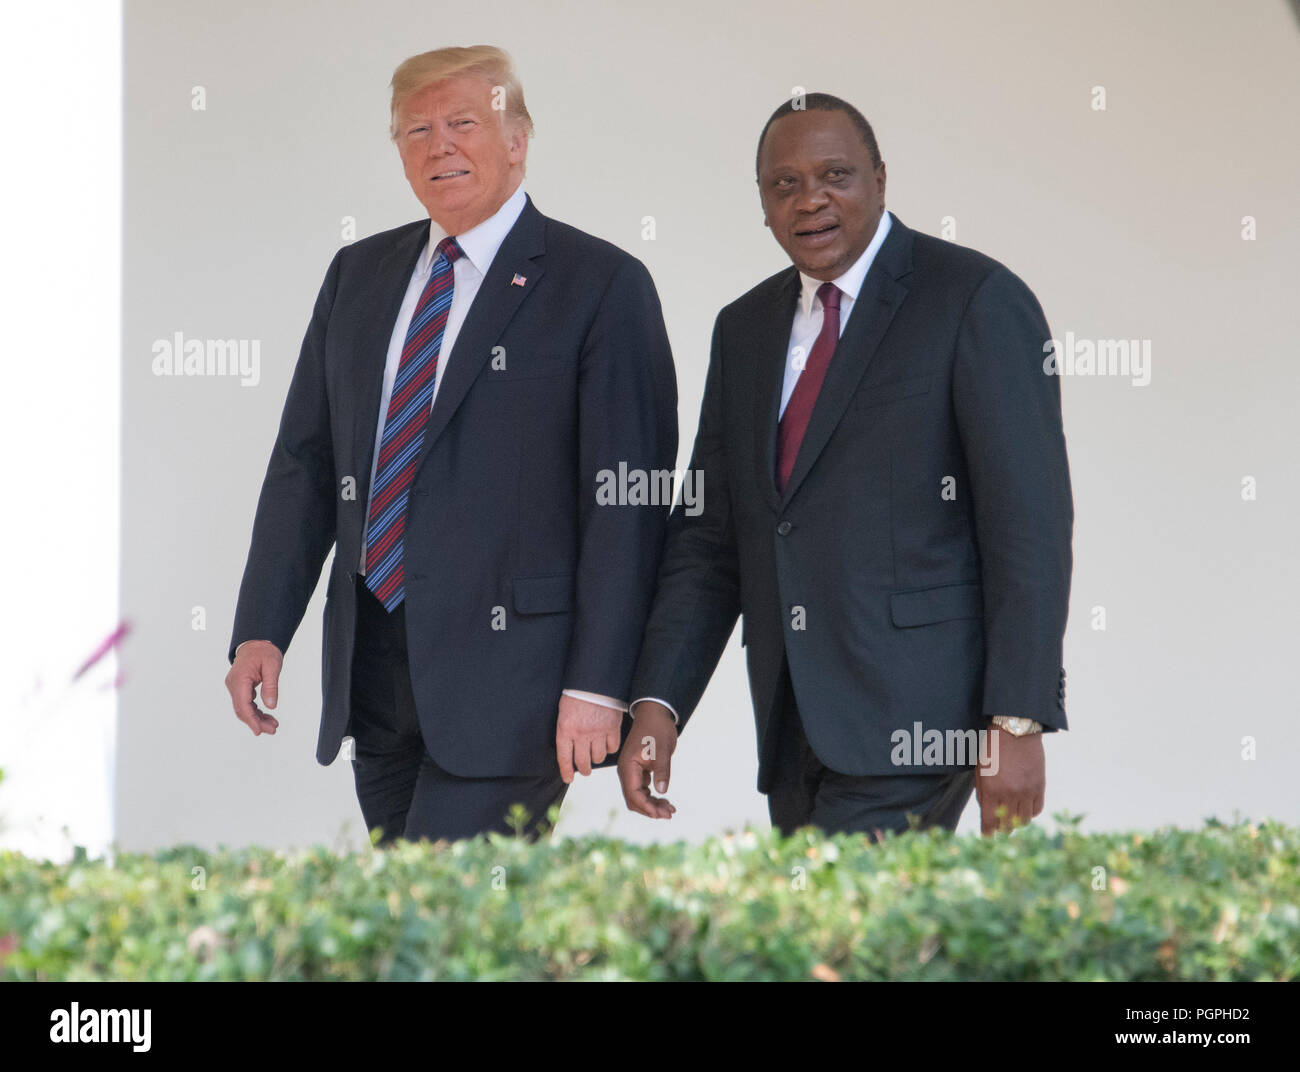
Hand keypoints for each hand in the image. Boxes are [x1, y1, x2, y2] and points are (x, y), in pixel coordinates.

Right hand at [225, 640, 282, 735]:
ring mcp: (235, 687)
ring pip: (243, 708)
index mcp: (240, 679)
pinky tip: (267, 717)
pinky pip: (246, 704)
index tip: (259, 731)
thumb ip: (271, 686)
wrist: (256, 642)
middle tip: (273, 730)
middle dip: (256, 722)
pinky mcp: (240, 688)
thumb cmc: (264, 652)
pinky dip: (255, 712)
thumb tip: (271, 706)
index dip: (251, 720)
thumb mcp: (272, 666)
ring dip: (257, 718)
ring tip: (273, 725)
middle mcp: (234, 684)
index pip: (243, 704)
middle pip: (242, 709)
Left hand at [555, 694, 621, 782]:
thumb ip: (566, 731)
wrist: (594, 680)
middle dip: (584, 769)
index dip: (566, 771)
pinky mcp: (613, 727)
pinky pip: (612, 747)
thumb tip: (570, 750)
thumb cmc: (576, 695)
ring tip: (596, 754)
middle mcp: (581, 733)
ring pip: (598, 757)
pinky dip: (610, 748)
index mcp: (565, 729)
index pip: (564, 757)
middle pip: (583, 762)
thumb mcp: (564, 713)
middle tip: (585, 770)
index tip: (568, 778)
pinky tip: (607, 744)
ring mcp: (598, 731)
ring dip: (597, 758)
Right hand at [617, 701, 677, 818]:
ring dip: (652, 805)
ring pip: (638, 796)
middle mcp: (626, 771)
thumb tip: (662, 791)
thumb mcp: (662, 749)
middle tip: (670, 814)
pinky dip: (653, 797)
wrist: (655, 712)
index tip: (663, 814)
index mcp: (628, 767)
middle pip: (634, 799)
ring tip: (670, 809)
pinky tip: (666, 799)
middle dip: (650, 809)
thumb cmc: (657, 728)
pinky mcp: (639, 770)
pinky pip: (642, 789)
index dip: (647, 807)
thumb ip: (661, 770)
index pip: (633, 795)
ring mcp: (632, 771)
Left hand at [974, 726, 1044, 834]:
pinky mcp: (1039, 787)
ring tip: (1012, 819)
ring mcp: (1026, 791)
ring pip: (1024, 821)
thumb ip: (983, 793)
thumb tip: (986, 813)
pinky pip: (1037, 810)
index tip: (987, 837)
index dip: (988, 833)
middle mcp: (1010, 794)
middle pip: (1007, 825)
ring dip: (1017, 823)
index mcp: (991, 790)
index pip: (989, 822)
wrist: (1015, 731)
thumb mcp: (980, 770)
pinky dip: (1030, 813)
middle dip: (1001, 829)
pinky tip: (1024, 809)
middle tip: (999, 828)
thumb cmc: (993, 749)